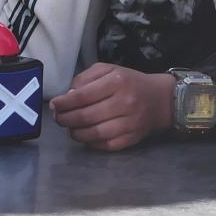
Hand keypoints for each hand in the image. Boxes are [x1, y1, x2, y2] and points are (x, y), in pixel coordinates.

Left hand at [49, 63, 173, 151]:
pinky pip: (104, 145)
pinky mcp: (131, 139)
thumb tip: (67, 96)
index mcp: (117, 82)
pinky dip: (89, 142)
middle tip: (58, 118)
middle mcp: (124, 103)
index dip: (63, 103)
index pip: (82, 96)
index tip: (54, 105)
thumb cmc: (130, 83)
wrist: (160, 99)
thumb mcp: (108, 70)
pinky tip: (85, 135)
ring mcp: (129, 123)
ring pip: (93, 133)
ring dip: (74, 132)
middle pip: (85, 116)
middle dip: (65, 119)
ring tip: (69, 127)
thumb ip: (85, 78)